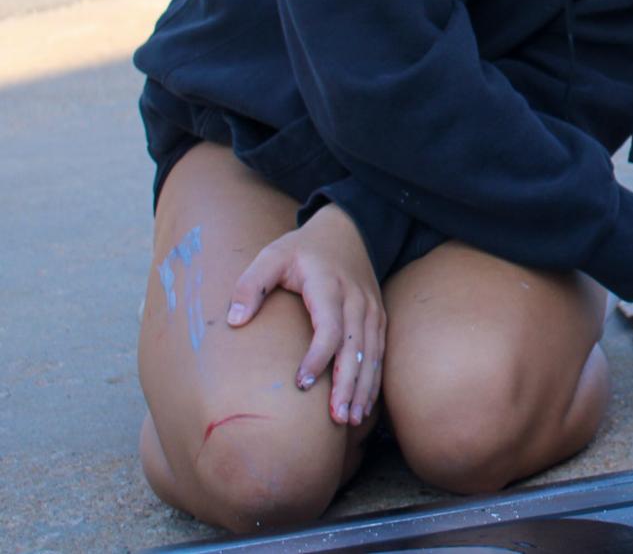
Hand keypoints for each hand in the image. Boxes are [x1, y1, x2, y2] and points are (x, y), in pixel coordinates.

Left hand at [226, 204, 384, 426]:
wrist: (348, 230)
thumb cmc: (303, 249)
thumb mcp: (272, 255)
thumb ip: (250, 284)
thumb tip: (234, 320)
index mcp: (330, 286)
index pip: (330, 327)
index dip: (318, 356)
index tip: (300, 383)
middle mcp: (357, 301)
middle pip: (356, 348)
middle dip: (347, 385)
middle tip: (335, 418)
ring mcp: (371, 310)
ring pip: (372, 355)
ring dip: (362, 388)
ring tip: (349, 420)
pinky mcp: (378, 318)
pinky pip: (379, 353)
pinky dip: (373, 380)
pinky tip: (363, 405)